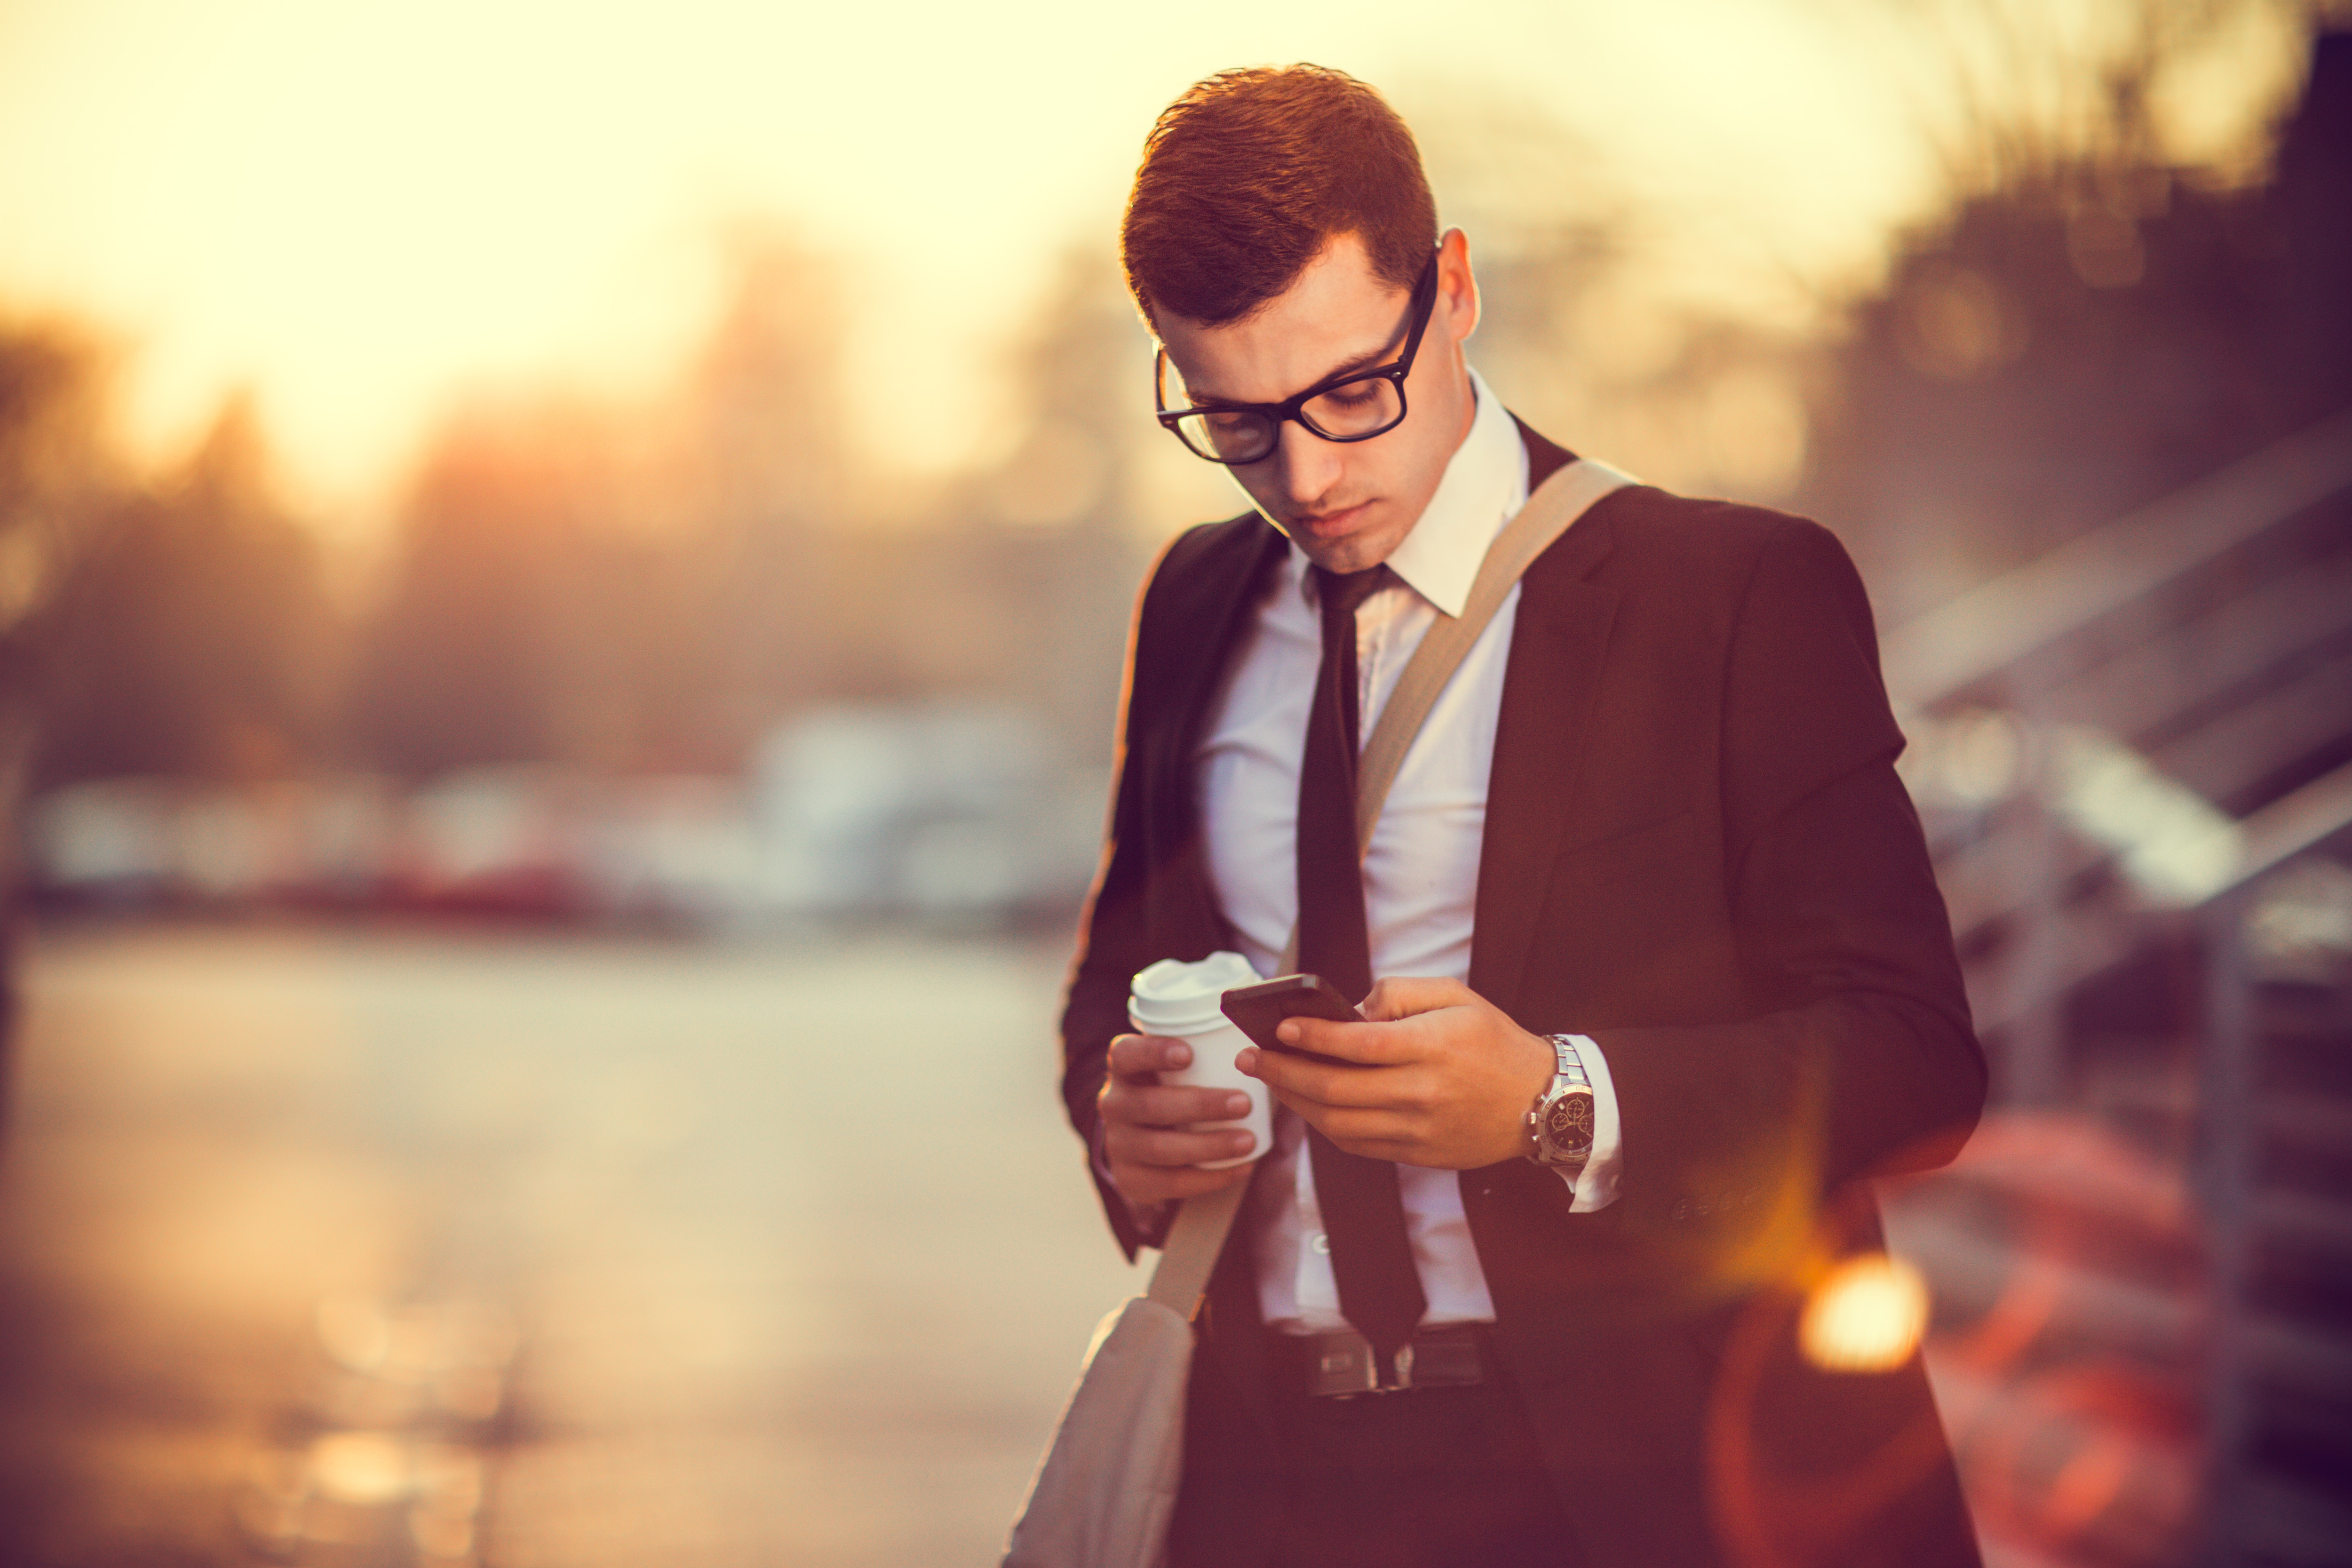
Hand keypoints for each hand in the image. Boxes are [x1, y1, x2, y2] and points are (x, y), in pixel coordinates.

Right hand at [1097, 1033, 1258, 1208]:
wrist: (1155, 1142)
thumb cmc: (1182, 1088)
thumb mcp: (1185, 1066)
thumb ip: (1210, 1051)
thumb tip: (1260, 1045)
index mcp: (1123, 1067)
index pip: (1126, 1054)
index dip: (1153, 1053)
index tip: (1189, 1054)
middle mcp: (1113, 1103)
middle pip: (1149, 1105)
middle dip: (1200, 1105)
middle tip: (1243, 1103)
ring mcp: (1117, 1143)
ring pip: (1160, 1148)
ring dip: (1209, 1145)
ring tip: (1248, 1141)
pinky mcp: (1129, 1178)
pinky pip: (1169, 1183)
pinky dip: (1210, 1178)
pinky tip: (1242, 1168)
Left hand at [1239, 977, 1552, 1169]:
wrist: (1541, 1101)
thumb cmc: (1493, 1041)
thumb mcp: (1456, 996)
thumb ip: (1399, 992)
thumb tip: (1350, 1009)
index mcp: (1431, 1047)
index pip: (1357, 1044)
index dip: (1311, 1036)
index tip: (1279, 1026)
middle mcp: (1422, 1092)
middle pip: (1335, 1089)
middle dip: (1284, 1072)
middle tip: (1253, 1058)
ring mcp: (1418, 1129)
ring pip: (1337, 1123)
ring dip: (1295, 1103)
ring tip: (1271, 1081)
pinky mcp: (1417, 1154)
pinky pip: (1357, 1144)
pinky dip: (1324, 1126)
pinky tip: (1307, 1106)